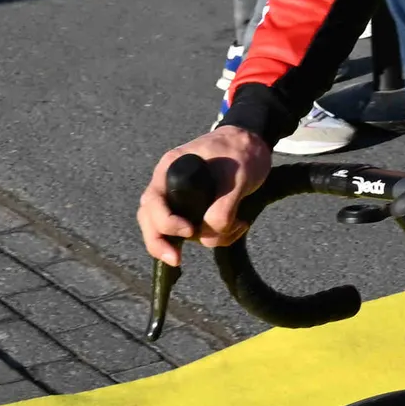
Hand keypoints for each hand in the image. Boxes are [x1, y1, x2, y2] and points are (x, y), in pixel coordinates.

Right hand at [138, 123, 271, 268]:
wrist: (253, 145)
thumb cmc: (241, 151)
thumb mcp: (237, 175)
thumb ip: (224, 204)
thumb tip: (212, 228)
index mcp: (171, 169)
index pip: (153, 203)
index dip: (165, 222)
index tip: (188, 230)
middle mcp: (170, 186)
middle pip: (151, 222)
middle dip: (161, 244)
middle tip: (177, 260)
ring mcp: (182, 201)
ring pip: (176, 233)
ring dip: (207, 237)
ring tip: (238, 224)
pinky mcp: (197, 212)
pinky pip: (198, 234)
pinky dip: (218, 236)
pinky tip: (239, 225)